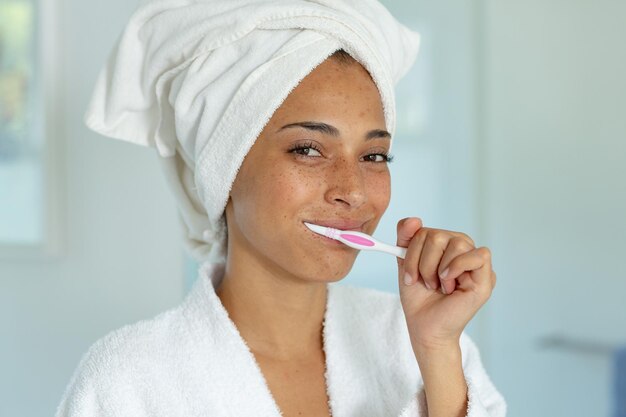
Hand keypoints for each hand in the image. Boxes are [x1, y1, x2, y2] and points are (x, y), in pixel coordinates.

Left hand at [395, 217, 496, 350]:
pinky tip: (448, 281)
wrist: (425, 327)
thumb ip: (406, 239)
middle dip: (423, 262)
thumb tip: (414, 219)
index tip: (409, 275)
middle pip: (439, 235)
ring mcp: (475, 264)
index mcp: (445, 246)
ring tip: (438, 285)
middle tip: (425, 283)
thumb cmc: (419, 299)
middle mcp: (463, 251)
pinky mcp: (487, 278)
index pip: (425, 231)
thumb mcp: (406, 264)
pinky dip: (458, 266)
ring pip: (457, 242)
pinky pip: (479, 255)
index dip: (412, 250)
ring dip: (438, 268)